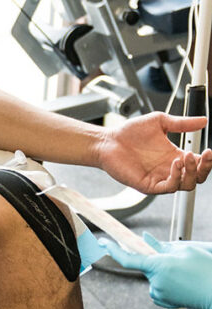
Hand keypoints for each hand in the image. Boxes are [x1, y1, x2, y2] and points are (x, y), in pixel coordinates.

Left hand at [95, 112, 211, 193]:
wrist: (108, 140)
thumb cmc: (130, 132)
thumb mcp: (160, 122)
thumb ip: (182, 123)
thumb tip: (203, 120)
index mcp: (174, 156)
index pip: (198, 165)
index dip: (207, 161)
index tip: (209, 151)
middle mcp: (169, 169)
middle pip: (196, 178)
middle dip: (203, 168)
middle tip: (202, 155)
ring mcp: (159, 178)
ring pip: (185, 185)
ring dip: (190, 172)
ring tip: (186, 157)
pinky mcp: (148, 185)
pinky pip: (168, 188)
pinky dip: (175, 178)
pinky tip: (175, 164)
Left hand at [99, 232, 211, 308]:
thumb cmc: (206, 269)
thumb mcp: (185, 251)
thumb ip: (160, 246)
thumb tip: (144, 238)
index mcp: (159, 266)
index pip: (128, 259)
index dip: (113, 250)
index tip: (104, 242)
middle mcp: (156, 282)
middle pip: (146, 267)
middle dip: (155, 261)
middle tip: (176, 260)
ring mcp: (160, 294)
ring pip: (153, 278)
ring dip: (162, 273)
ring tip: (184, 273)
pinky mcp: (166, 302)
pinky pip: (158, 289)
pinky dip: (165, 284)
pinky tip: (182, 283)